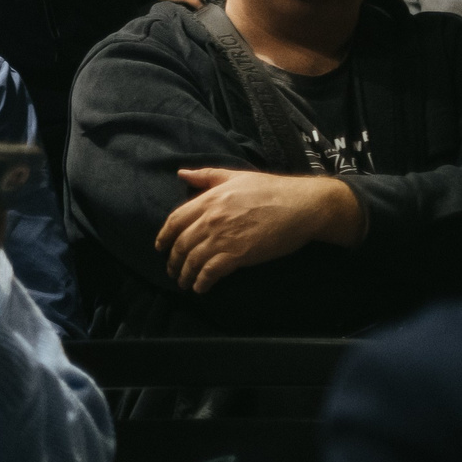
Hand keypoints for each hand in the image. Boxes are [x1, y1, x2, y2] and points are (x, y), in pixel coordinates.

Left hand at [156, 167, 364, 293]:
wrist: (301, 205)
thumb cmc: (271, 189)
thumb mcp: (235, 176)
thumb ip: (206, 176)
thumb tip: (181, 173)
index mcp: (208, 200)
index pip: (175, 221)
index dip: (164, 236)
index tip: (160, 247)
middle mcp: (210, 219)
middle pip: (181, 244)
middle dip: (173, 260)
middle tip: (172, 270)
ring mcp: (223, 237)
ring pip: (193, 260)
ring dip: (185, 274)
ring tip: (183, 283)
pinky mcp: (238, 254)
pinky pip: (211, 272)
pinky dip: (202, 281)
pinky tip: (200, 288)